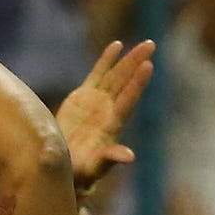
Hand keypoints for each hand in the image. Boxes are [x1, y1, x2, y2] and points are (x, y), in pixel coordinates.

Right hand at [55, 40, 153, 190]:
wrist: (64, 164)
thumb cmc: (80, 170)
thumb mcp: (94, 167)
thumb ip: (110, 158)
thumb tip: (130, 157)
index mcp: (112, 125)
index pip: (127, 100)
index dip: (136, 84)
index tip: (148, 66)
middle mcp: (108, 110)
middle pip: (124, 82)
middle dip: (136, 63)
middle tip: (150, 45)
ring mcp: (97, 101)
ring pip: (115, 75)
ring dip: (128, 59)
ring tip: (145, 44)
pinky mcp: (84, 96)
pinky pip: (97, 74)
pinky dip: (106, 60)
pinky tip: (117, 45)